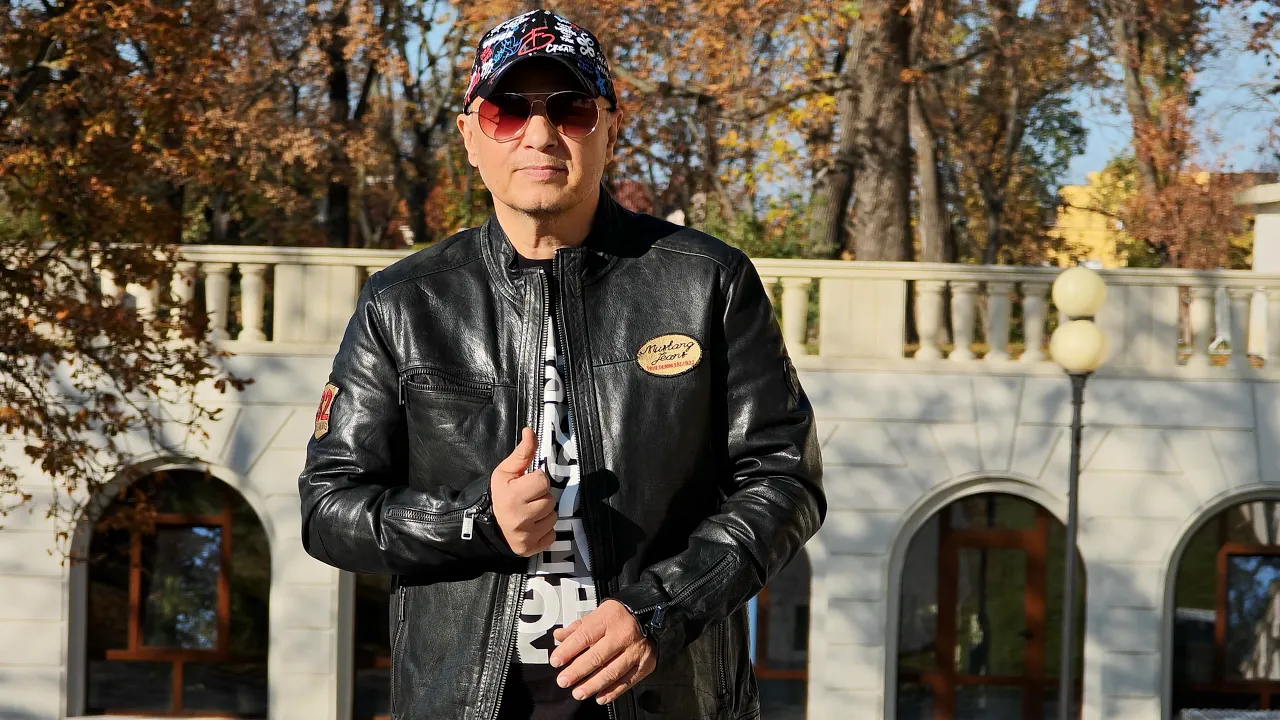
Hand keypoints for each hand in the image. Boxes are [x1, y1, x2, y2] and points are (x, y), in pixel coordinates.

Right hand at [490, 427, 555, 555]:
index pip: (543, 481)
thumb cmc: (497, 495)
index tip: (525, 484)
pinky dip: (545, 531)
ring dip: (544, 513)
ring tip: (528, 512)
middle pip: (550, 500)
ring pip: (553, 517)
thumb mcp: (505, 472)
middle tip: (526, 499)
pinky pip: (552, 535)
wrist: (483, 526)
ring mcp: (526, 536)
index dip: (536, 480)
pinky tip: (531, 526)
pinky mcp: (531, 549)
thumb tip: (530, 430)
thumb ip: (522, 453)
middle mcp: (520, 518)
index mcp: (513, 496)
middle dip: (540, 497)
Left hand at [549, 599, 656, 704]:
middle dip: (577, 671)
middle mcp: (623, 634)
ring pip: (612, 672)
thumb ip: (578, 628)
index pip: (584, 636)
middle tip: (563, 681)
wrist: (650, 614)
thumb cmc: (620, 616)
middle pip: (597, 656)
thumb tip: (559, 637)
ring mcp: (635, 650)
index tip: (556, 661)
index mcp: (608, 619)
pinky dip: (613, 692)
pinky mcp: (645, 663)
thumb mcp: (598, 614)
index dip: (568, 651)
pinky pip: (627, 681)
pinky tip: (600, 697)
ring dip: (593, 685)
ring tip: (578, 693)